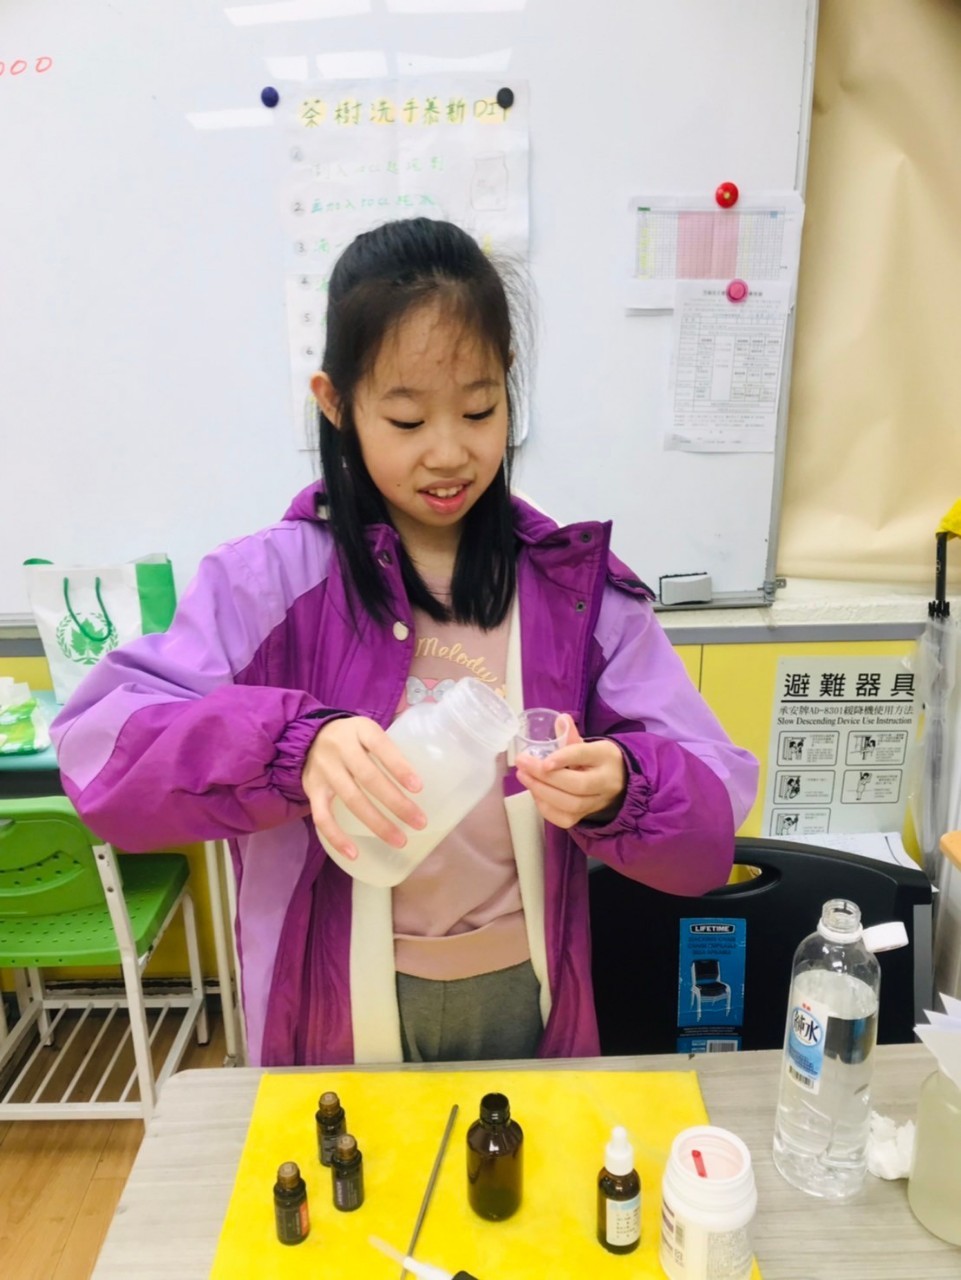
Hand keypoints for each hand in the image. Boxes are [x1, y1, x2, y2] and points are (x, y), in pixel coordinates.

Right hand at [302, 716, 425, 860]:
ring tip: (399, 840)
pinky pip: (322, 817)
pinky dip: (337, 837)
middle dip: (396, 802)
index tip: (419, 788)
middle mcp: (340, 748)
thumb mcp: (368, 729)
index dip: (399, 766)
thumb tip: (428, 762)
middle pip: (369, 777)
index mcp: (360, 729)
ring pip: (351, 799)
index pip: (381, 746)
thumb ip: (392, 743)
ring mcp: (325, 770)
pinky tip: (354, 854)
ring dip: (377, 823)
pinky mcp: (312, 790)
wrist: (308, 738)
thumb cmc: (352, 738)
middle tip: (419, 822)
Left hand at [515, 715, 626, 828]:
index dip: (563, 758)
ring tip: (523, 776)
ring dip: (542, 792)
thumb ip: (571, 735)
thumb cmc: (597, 760)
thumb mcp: (589, 744)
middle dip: (545, 777)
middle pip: (577, 785)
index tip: (543, 761)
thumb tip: (560, 719)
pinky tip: (534, 793)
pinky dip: (546, 808)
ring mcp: (598, 802)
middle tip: (522, 765)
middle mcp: (605, 781)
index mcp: (605, 756)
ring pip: (572, 805)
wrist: (618, 783)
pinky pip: (566, 819)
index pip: (584, 755)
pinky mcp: (587, 815)